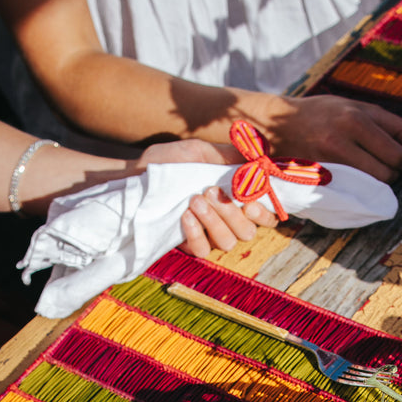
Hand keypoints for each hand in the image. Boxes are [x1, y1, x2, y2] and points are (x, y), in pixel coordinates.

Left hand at [138, 139, 276, 255]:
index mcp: (235, 198)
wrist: (135, 178)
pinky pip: (204, 250)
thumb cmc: (167, 163)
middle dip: (232, 212)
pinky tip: (185, 216)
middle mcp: (226, 220)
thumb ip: (228, 156)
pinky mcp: (190, 246)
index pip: (265, 215)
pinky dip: (197, 233)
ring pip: (228, 241)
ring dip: (214, 220)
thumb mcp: (199, 152)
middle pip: (248, 231)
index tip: (250, 202)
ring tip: (194, 200)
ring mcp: (209, 235)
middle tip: (210, 192)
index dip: (265, 213)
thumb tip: (257, 156)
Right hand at [268, 94, 401, 183]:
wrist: (277, 125)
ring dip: (380, 183)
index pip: (396, 149)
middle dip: (396, 173)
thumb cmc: (321, 113)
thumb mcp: (356, 106)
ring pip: (372, 184)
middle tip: (394, 169)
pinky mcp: (321, 178)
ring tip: (374, 172)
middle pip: (387, 170)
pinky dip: (362, 189)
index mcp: (355, 118)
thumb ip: (391, 124)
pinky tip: (358, 180)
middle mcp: (343, 139)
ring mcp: (330, 162)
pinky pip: (354, 192)